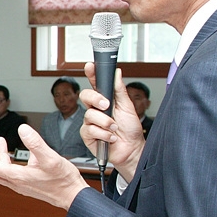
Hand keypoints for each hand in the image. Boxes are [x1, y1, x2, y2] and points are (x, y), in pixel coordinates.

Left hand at [0, 127, 87, 209]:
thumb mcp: (50, 158)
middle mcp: (16, 182)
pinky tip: (16, 151)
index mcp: (17, 176)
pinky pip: (11, 172)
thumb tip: (22, 130)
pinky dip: (8, 160)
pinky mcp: (27, 184)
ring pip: (1, 171)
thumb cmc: (63, 181)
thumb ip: (35, 143)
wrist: (73, 196)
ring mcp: (21, 184)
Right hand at [78, 64, 144, 178]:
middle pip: (85, 96)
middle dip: (95, 99)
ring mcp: (90, 122)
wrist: (131, 150)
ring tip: (115, 128)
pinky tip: (111, 137)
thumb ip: (120, 90)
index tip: (90, 66)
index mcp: (105, 100)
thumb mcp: (128, 106)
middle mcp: (95, 110)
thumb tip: (117, 73)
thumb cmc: (130, 130)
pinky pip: (90, 130)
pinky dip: (104, 134)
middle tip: (107, 105)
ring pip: (89, 115)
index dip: (91, 74)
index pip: (95, 84)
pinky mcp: (87, 135)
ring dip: (106, 122)